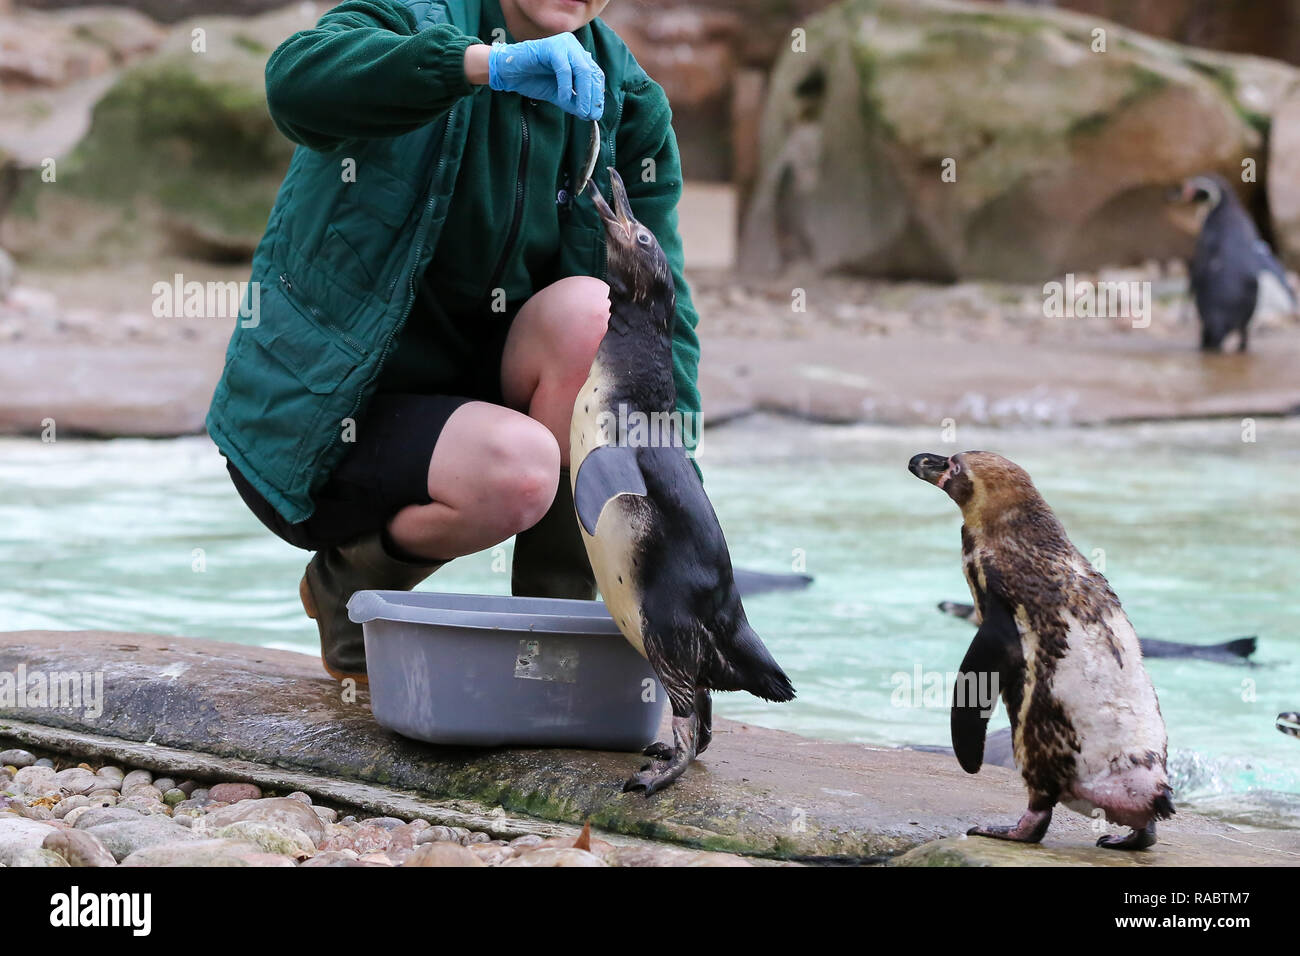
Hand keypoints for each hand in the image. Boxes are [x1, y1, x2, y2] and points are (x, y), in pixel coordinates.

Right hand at [487, 34, 604, 119]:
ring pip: (582, 70)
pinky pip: (565, 69)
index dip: (597, 95)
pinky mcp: (552, 47)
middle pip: (591, 73)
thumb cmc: (532, 80)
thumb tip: (590, 114)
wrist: (508, 72)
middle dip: (592, 96)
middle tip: (589, 115)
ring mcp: (563, 44)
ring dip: (583, 94)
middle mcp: (573, 46)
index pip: (595, 75)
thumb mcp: (558, 94)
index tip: (595, 113)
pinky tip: (562, 99)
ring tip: (580, 111)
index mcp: (577, 55)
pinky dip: (566, 87)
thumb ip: (574, 102)